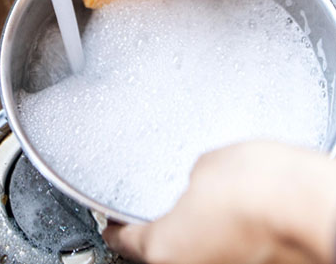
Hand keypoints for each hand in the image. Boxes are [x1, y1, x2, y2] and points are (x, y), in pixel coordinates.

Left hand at [103, 142, 335, 263]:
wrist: (309, 206)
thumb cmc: (256, 186)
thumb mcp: (205, 166)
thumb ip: (188, 181)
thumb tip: (195, 183)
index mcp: (164, 249)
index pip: (124, 243)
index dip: (115, 226)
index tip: (112, 219)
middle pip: (159, 254)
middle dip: (157, 231)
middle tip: (158, 207)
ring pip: (194, 256)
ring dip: (193, 237)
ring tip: (204, 208)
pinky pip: (224, 256)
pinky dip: (221, 241)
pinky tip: (233, 218)